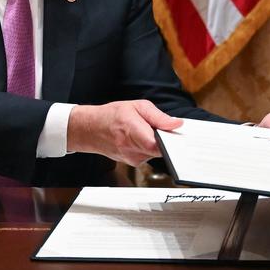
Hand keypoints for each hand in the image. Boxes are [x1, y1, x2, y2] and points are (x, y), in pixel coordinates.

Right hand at [66, 100, 181, 165]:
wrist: (91, 129)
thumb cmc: (112, 115)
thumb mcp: (137, 106)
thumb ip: (158, 116)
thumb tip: (176, 123)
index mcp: (131, 131)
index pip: (155, 144)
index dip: (170, 142)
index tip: (178, 137)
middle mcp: (130, 149)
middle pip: (159, 150)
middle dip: (166, 140)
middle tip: (167, 130)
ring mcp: (131, 159)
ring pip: (156, 153)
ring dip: (158, 143)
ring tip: (149, 131)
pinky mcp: (134, 163)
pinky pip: (150, 155)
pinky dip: (151, 147)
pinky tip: (144, 138)